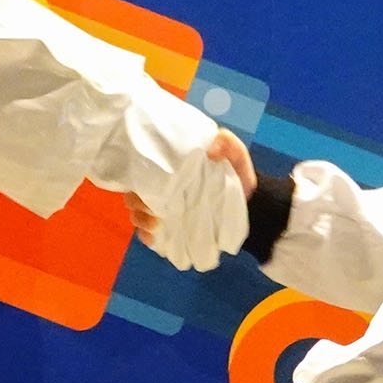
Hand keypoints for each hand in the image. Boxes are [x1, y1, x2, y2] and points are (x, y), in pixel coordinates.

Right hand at [128, 129, 254, 260]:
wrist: (247, 201)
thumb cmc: (235, 173)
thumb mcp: (235, 154)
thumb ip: (227, 143)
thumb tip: (211, 150)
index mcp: (171, 165)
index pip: (142, 168)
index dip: (137, 176)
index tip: (145, 186)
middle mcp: (162, 185)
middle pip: (135, 192)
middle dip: (137, 203)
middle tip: (151, 211)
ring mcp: (164, 206)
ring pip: (138, 212)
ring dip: (140, 220)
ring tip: (155, 226)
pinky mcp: (169, 225)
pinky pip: (148, 231)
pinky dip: (145, 236)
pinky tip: (153, 239)